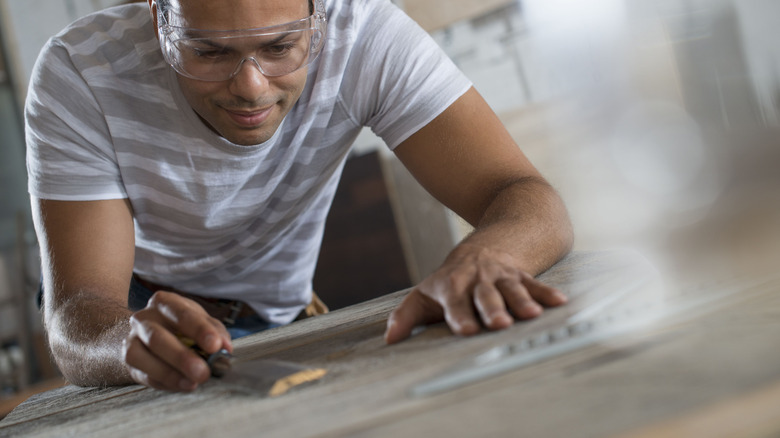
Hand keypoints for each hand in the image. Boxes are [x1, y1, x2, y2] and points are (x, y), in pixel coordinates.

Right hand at [122, 291, 232, 390]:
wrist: (148, 335)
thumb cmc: (182, 327)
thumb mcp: (200, 321)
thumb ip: (215, 331)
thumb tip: (225, 348)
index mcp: (164, 302)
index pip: (182, 315)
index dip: (200, 330)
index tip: (216, 346)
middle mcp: (143, 318)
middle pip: (158, 337)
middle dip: (182, 357)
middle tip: (203, 372)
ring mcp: (131, 339)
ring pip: (141, 356)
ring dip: (170, 372)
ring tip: (193, 382)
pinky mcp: (129, 361)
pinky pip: (143, 374)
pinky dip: (165, 381)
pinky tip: (184, 385)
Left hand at [384, 244, 567, 343]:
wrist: (483, 248)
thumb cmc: (450, 281)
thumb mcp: (425, 294)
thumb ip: (406, 317)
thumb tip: (389, 340)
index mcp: (452, 288)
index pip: (454, 303)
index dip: (459, 315)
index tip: (465, 330)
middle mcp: (477, 281)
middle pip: (485, 295)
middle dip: (492, 309)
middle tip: (499, 324)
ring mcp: (501, 277)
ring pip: (512, 289)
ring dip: (521, 301)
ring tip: (531, 315)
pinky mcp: (521, 277)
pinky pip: (535, 284)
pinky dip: (547, 293)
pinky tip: (560, 303)